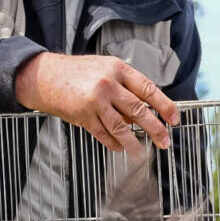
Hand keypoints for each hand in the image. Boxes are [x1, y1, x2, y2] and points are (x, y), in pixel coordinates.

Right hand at [15, 53, 178, 155]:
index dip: (164, 105)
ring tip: (143, 152)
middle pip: (139, 110)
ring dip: (135, 143)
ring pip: (122, 127)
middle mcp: (108, 84)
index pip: (148, 90)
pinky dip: (114, 143)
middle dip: (155, 128)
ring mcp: (95, 102)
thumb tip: (147, 108)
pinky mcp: (83, 117)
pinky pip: (104, 134)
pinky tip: (121, 148)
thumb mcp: (105, 67)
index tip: (174, 119)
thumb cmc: (78, 72)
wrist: (45, 76)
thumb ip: (126, 85)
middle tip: (165, 141)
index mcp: (118, 69)